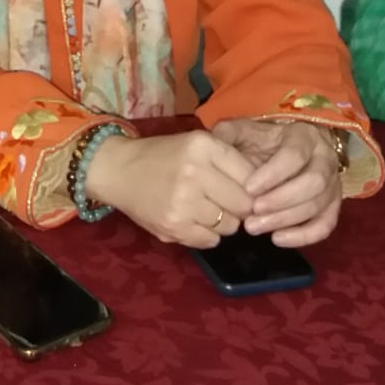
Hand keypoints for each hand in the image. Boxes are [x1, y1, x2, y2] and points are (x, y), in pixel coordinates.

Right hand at [83, 130, 253, 247]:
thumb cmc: (162, 155)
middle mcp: (195, 172)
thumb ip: (229, 162)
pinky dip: (207, 234)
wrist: (118, 170)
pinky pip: (211, 241)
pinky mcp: (174, 227)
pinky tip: (193, 220)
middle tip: (227, 202)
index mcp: (203, 146)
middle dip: (241, 207)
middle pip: (244, 204)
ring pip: (230, 226)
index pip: (251, 175)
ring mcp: (184, 203)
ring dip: (224, 222)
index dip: (254, 187)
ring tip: (206, 209)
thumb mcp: (196, 144)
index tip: (247, 190)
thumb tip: (266, 192)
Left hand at [212, 118, 344, 247]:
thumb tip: (216, 142)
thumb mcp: (243, 131)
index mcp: (303, 136)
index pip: (295, 155)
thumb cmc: (260, 142)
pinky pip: (326, 225)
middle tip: (252, 212)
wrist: (280, 151)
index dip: (273, 174)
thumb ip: (228, 133)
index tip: (248, 189)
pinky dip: (304, 236)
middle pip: (313, 182)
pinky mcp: (332, 206)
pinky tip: (277, 239)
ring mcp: (332, 183)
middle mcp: (325, 158)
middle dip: (282, 200)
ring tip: (254, 227)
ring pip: (319, 205)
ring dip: (287, 220)